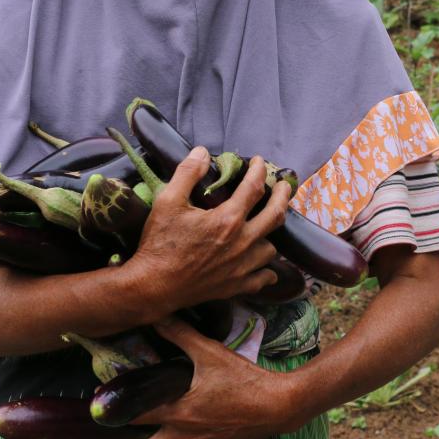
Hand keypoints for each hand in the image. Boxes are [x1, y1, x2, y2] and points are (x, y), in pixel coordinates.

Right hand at [127, 147, 291, 313]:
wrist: (153, 287)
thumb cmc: (159, 243)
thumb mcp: (168, 201)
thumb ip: (187, 173)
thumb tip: (202, 152)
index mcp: (227, 219)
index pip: (254, 188)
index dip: (260, 171)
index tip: (260, 162)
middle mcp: (242, 242)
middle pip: (275, 215)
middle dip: (282, 196)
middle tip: (284, 185)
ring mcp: (242, 267)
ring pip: (271, 247)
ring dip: (270, 233)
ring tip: (265, 224)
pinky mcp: (236, 286)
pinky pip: (263, 278)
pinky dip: (267, 270)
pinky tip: (264, 265)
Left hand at [133, 316, 298, 438]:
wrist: (278, 405)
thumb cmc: (244, 380)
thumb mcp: (211, 353)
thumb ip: (182, 336)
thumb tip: (158, 317)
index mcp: (179, 412)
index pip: (136, 414)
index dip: (117, 407)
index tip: (105, 399)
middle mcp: (184, 436)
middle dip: (133, 436)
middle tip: (125, 419)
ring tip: (151, 429)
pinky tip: (181, 433)